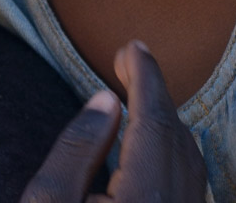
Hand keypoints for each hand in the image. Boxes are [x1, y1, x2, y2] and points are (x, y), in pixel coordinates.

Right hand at [21, 42, 207, 202]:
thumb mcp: (47, 202)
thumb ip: (76, 152)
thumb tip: (105, 99)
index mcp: (144, 198)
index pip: (154, 124)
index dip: (145, 79)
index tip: (132, 48)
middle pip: (175, 139)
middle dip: (155, 94)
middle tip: (129, 61)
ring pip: (188, 161)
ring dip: (165, 122)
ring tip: (139, 96)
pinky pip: (187, 182)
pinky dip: (171, 151)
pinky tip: (151, 145)